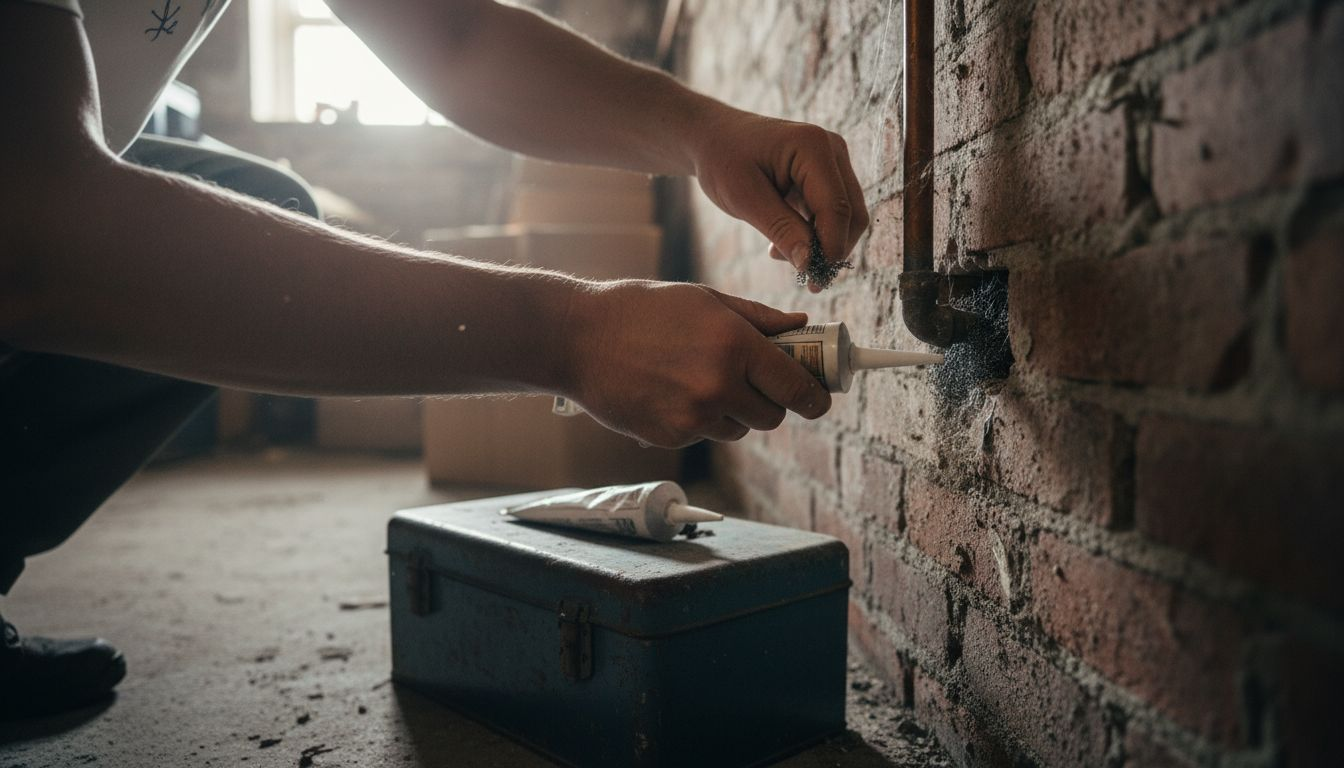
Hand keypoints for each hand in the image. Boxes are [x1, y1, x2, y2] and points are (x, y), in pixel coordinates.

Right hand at [563, 280, 831, 447]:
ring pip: (738, 429)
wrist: (578, 338)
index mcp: (736, 346)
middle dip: (768, 401)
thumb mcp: (705, 300)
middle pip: (772, 416)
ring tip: (697, 380)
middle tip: (750, 382)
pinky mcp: (671, 438)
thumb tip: (801, 326)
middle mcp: (720, 385)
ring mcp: (694, 417)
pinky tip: (671, 392)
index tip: (818, 399)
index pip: (797, 388)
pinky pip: (704, 435)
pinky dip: (698, 420)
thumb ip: (759, 319)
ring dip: (731, 412)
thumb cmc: (642, 310)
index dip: (814, 396)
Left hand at [689, 108, 869, 291]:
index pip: (836, 208)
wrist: (712, 137)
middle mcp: (832, 150)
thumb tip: (809, 263)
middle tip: (807, 281)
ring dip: (822, 245)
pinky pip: (833, 213)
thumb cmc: (722, 160)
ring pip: (847, 217)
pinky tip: (784, 246)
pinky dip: (815, 234)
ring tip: (782, 257)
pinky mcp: (827, 175)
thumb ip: (780, 229)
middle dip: (832, 250)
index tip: (814, 281)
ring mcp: (833, 161)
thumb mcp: (744, 198)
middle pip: (852, 214)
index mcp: (813, 146)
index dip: (830, 248)